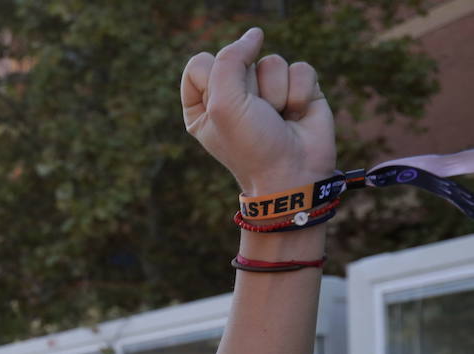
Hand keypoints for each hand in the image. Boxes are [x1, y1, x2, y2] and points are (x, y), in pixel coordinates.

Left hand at [181, 28, 334, 195]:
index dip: (215, 80)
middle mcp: (233, 95)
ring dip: (276, 92)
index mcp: (203, 104)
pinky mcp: (297, 89)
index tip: (224, 109)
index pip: (200, 63)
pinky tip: (297, 115)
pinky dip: (299, 93)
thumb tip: (255, 33)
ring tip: (277, 117)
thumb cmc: (251, 145)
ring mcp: (267, 92)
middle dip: (249, 88)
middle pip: (238, 59)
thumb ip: (229, 60)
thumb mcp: (224, 104)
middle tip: (255, 116)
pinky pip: (300, 68)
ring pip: (271, 62)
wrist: (293, 173)